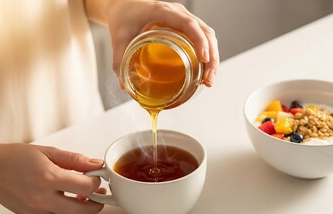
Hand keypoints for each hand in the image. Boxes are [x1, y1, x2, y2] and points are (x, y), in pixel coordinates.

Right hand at [0, 143, 104, 213]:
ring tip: (86, 198)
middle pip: (81, 211)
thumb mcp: (48, 152)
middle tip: (100, 194)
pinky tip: (70, 202)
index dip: (96, 182)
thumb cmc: (15, 157)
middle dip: (97, 204)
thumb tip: (95, 164)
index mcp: (48, 178)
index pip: (85, 187)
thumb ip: (75, 160)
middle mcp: (42, 198)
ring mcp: (36, 210)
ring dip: (84, 212)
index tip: (97, 177)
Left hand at [105, 0, 219, 86]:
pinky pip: (203, 37)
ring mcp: (184, 18)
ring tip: (209, 80)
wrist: (124, 6)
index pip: (188, 24)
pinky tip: (205, 71)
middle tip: (208, 80)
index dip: (199, 41)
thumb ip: (119, 60)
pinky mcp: (186, 26)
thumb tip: (124, 86)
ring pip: (208, 35)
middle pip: (205, 32)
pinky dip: (208, 54)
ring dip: (213, 58)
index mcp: (163, 11)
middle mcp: (178, 13)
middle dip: (211, 57)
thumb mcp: (119, 38)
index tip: (204, 59)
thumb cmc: (123, 18)